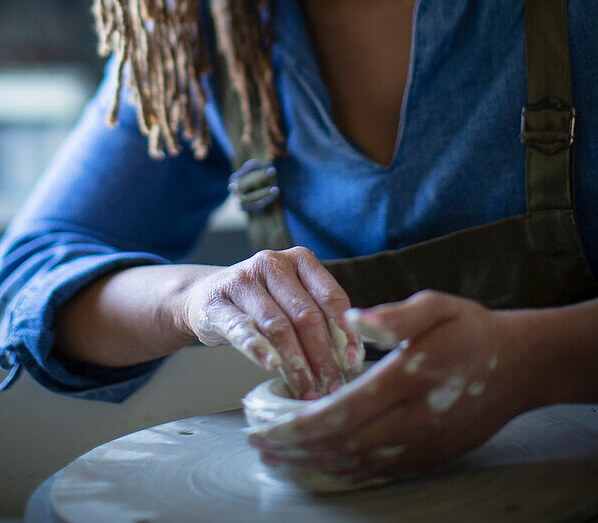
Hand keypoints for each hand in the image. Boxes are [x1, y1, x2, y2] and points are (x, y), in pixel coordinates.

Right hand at [179, 247, 362, 398]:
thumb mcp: (293, 299)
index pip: (331, 296)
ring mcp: (242, 281)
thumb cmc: (261, 302)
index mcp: (299, 259)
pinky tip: (271, 366)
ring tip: (307, 390)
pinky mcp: (216, 303)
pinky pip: (241, 328)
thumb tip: (352, 360)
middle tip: (331, 388)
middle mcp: (271, 263)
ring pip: (278, 325)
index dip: (345, 332)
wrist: (205, 295)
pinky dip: (258, 348)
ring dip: (296, 363)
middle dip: (322, 357)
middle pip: (306, 315)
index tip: (352, 364)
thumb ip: (320, 318)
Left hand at [248, 290, 543, 479]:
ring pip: (358, 463)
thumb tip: (353, 320)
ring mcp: (424, 444)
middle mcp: (415, 418)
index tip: (267, 418)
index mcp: (410, 377)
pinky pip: (378, 471)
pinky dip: (342, 472)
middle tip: (257, 441)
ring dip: (312, 463)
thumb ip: (395, 315)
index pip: (345, 409)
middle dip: (296, 446)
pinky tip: (317, 465)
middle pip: (344, 443)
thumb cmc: (471, 330)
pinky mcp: (430, 457)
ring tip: (275, 456)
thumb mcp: (436, 306)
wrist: (520, 366)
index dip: (301, 420)